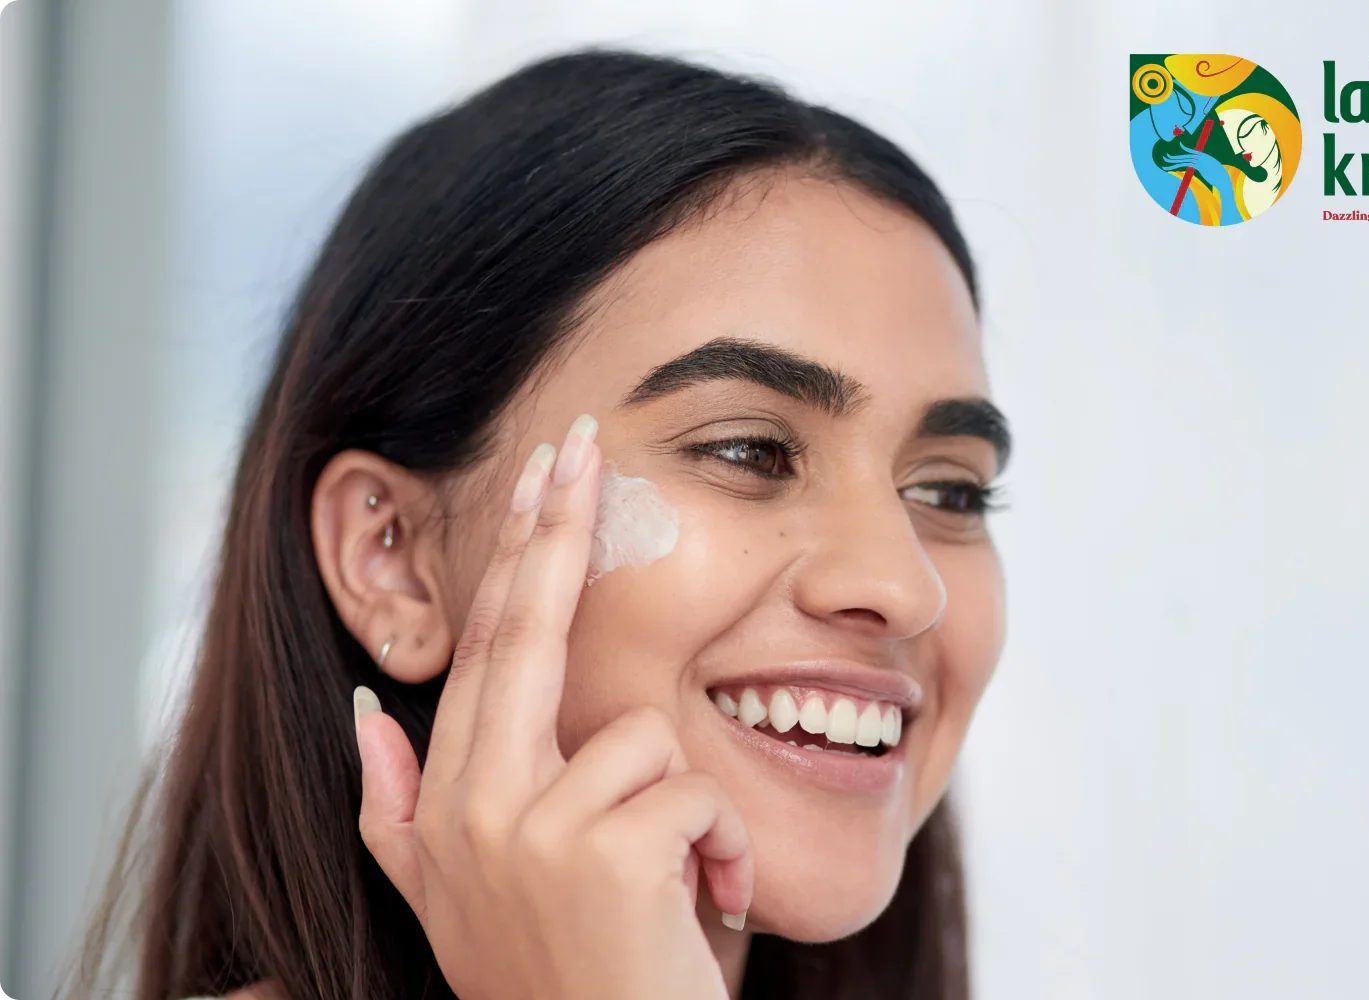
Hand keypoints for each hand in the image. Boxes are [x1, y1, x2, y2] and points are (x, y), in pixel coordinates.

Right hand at [353, 414, 753, 999]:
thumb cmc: (559, 984)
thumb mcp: (458, 903)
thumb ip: (399, 813)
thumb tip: (366, 716)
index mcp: (444, 809)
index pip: (484, 656)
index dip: (514, 562)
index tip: (539, 480)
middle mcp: (468, 811)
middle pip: (521, 637)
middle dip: (552, 530)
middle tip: (578, 443)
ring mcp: (526, 831)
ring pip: (643, 735)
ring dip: (691, 811)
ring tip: (684, 886)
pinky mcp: (599, 857)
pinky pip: (694, 793)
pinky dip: (723, 851)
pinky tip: (707, 909)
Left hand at [1155, 147, 1230, 191]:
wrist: (1224, 180)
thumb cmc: (1219, 178)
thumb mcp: (1213, 171)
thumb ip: (1207, 168)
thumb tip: (1205, 170)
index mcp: (1205, 157)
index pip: (1192, 152)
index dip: (1184, 149)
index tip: (1177, 147)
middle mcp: (1203, 157)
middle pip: (1186, 155)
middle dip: (1175, 156)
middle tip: (1165, 157)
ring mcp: (1202, 161)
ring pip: (1185, 159)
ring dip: (1174, 160)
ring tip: (1165, 160)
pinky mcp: (1201, 166)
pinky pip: (1188, 163)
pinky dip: (1180, 163)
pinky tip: (1174, 164)